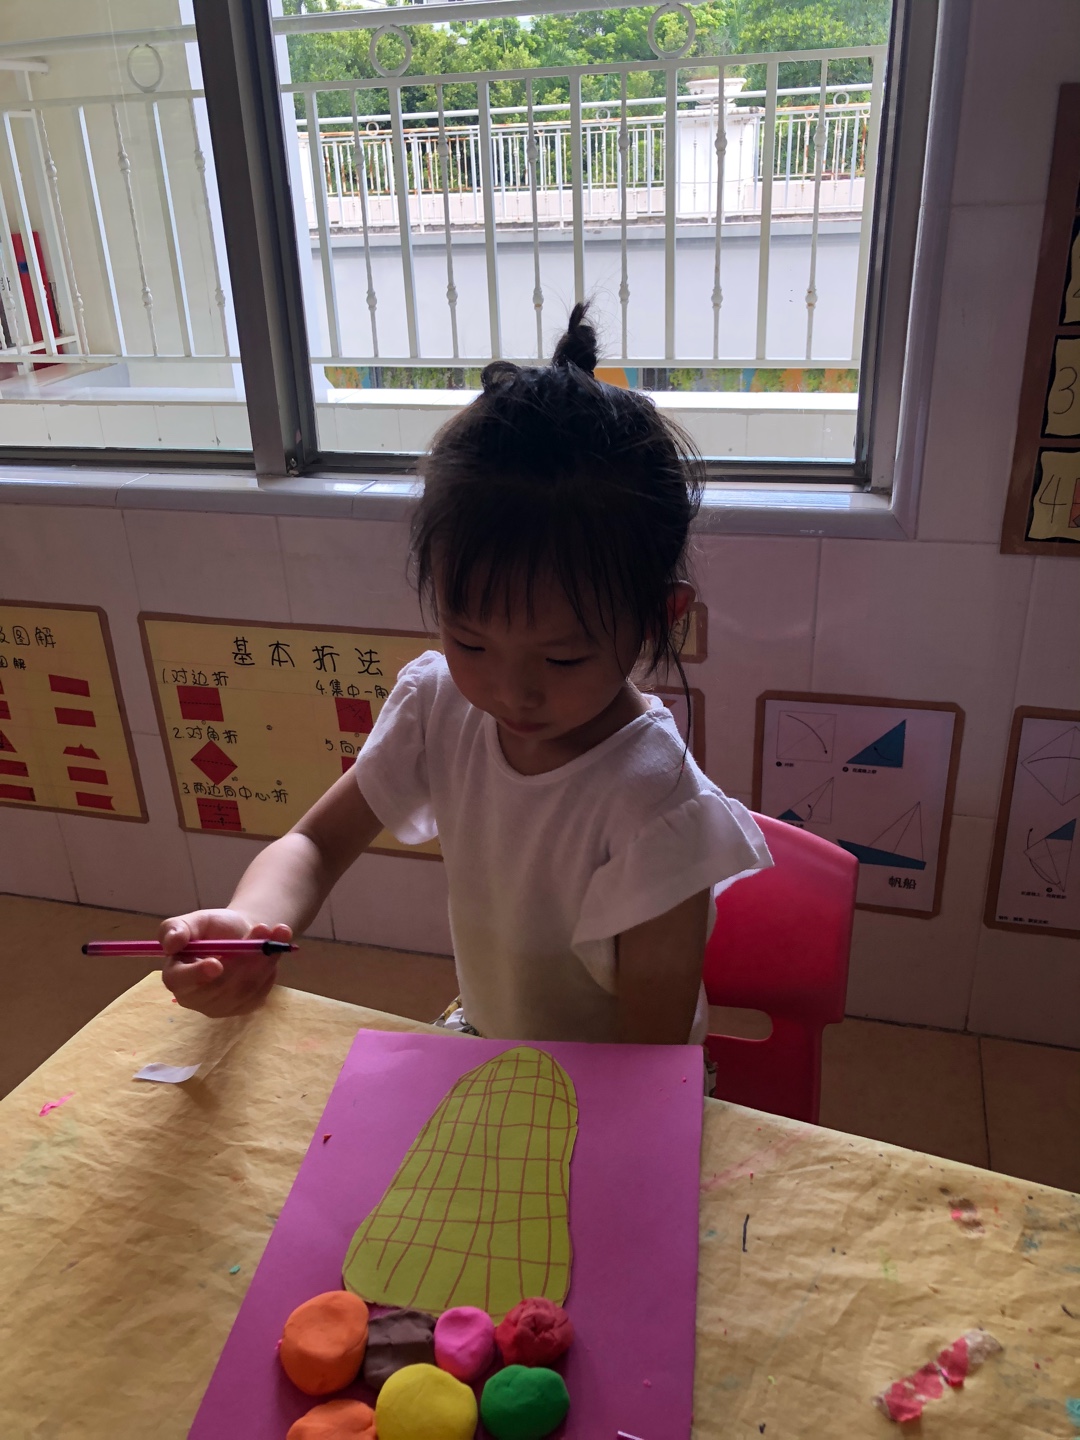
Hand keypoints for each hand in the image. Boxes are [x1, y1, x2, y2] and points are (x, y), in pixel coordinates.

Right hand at [158, 909, 291, 1016]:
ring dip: (263, 959)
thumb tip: (171, 943)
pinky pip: (259, 992)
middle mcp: (195, 998)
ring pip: (244, 989)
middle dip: (245, 957)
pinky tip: (272, 951)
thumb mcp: (197, 921)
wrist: (242, 934)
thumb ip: (177, 928)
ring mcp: (220, 1007)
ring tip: (273, 932)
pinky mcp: (244, 1007)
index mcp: (176, 975)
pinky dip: (270, 968)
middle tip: (262, 928)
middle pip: (219, 987)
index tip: (216, 964)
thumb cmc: (214, 928)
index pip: (179, 981)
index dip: (196, 974)